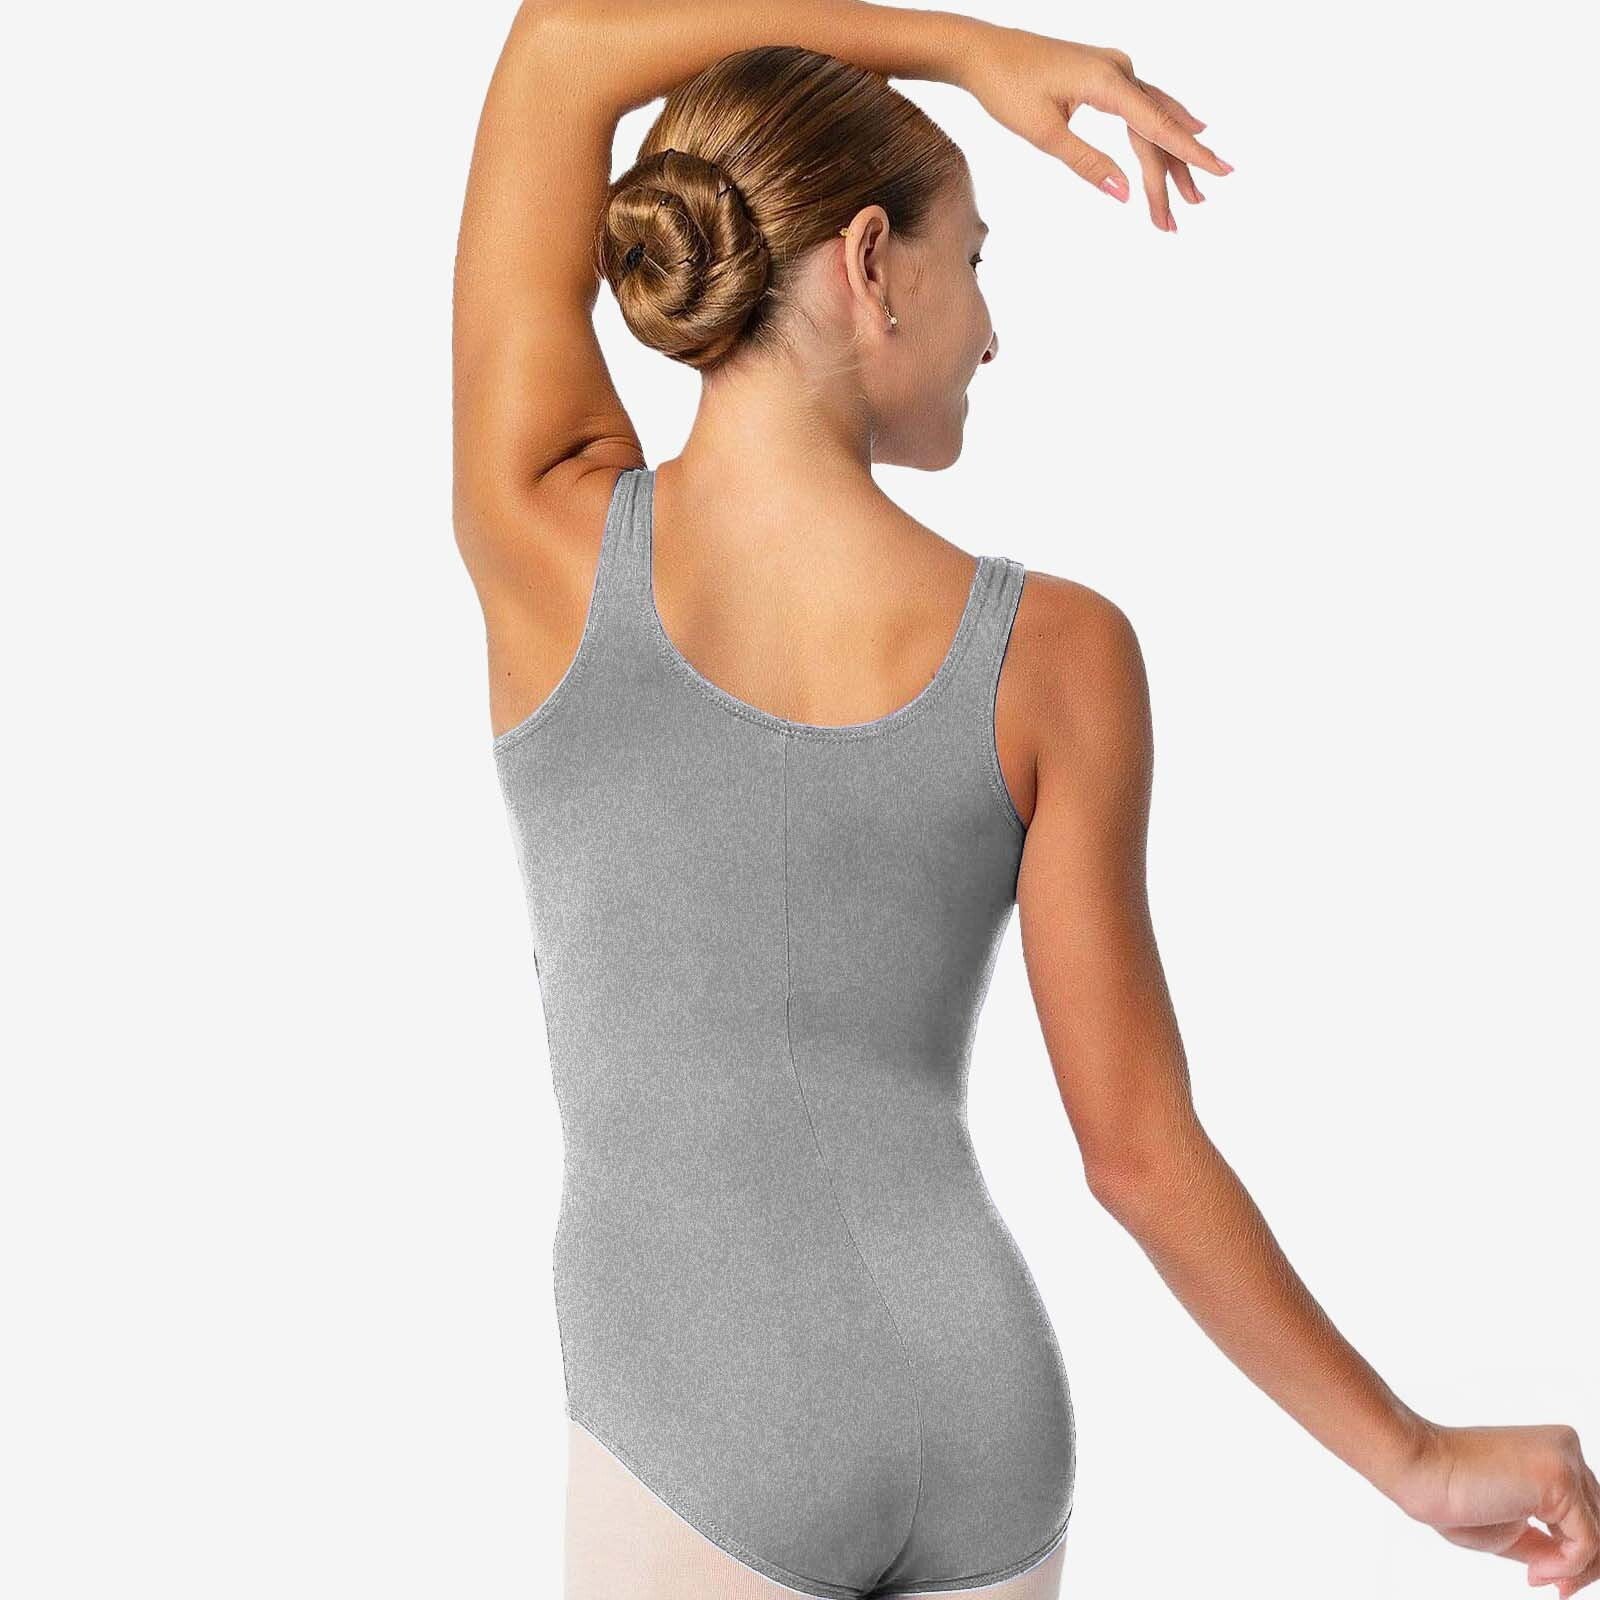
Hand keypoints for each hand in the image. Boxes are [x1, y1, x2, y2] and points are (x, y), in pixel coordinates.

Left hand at [960, 27, 1231, 231]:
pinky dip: (1158, 128)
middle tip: (1190, 212)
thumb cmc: (1007, 88)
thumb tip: (1124, 194)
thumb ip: (1087, 163)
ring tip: (1189, 193)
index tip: (1221, 171)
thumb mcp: (1044, 134)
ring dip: (1170, 155)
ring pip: (1153, 116)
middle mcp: (1119, 70)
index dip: (1189, 154)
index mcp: (1107, 82)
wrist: (983, 52)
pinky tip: (1183, 133)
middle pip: (1157, 128)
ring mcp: (1114, 68)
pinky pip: (1141, 105)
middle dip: (1173, 173)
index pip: (1157, 126)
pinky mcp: (1104, 73)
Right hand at [1389, 1420, 1599, 1594]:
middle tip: (1551, 1587)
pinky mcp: (1561, 1479)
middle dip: (1581, 1566)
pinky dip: (1567, 1567)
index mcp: (1554, 1451)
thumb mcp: (1514, 1528)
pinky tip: (1534, 1571)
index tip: (1543, 1575)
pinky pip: (1588, 1541)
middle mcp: (1566, 1448)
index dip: (1576, 1553)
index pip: (1588, 1511)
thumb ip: (1549, 1542)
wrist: (1419, 1471)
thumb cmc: (1453, 1495)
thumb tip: (1578, 1572)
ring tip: (1538, 1577)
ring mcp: (1565, 1460)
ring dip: (1574, 1570)